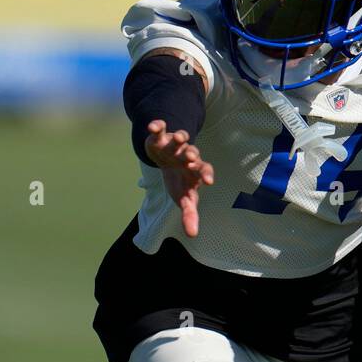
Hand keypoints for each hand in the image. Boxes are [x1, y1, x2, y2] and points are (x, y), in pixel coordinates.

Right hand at [144, 119, 214, 237]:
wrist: (166, 159)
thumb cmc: (179, 181)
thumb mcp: (184, 197)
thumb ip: (189, 214)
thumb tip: (193, 235)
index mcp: (195, 169)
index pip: (204, 170)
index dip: (206, 174)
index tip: (208, 181)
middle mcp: (187, 154)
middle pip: (193, 152)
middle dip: (192, 153)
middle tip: (191, 157)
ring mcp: (174, 144)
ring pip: (180, 138)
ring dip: (180, 137)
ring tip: (178, 137)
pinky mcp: (160, 137)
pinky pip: (161, 129)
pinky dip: (157, 126)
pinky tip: (153, 127)